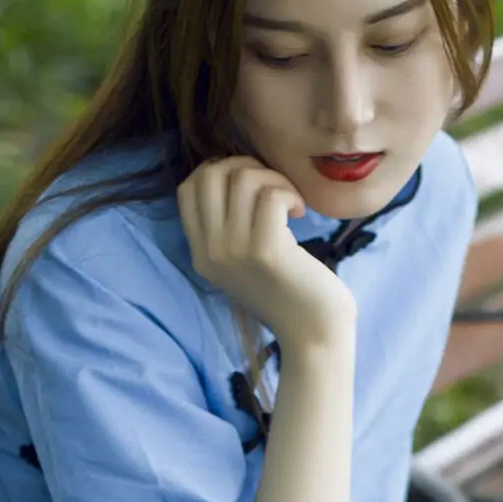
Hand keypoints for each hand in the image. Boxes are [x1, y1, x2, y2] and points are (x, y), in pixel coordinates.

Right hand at [177, 155, 354, 351]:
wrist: (313, 334)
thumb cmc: (289, 291)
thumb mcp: (244, 261)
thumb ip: (229, 226)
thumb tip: (235, 172)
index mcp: (201, 254)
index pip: (188, 188)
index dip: (220, 171)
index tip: (251, 186)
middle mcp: (210, 252)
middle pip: (209, 175)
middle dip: (246, 167)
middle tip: (273, 188)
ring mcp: (235, 252)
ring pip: (243, 179)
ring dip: (275, 180)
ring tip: (291, 202)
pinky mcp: (266, 251)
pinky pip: (271, 195)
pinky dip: (290, 193)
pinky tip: (301, 212)